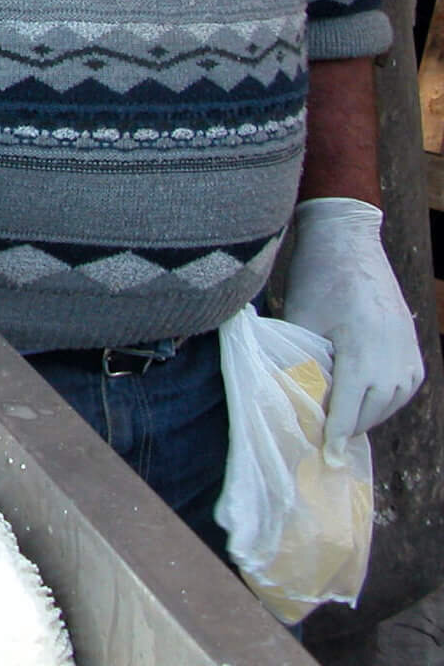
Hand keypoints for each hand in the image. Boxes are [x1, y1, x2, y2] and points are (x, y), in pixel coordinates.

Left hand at [283, 197, 426, 456]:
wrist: (350, 244)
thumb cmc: (317, 278)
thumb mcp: (300, 322)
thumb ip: (300, 363)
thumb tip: (293, 400)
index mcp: (363, 354)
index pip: (347, 411)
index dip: (334, 438)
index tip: (326, 462)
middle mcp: (394, 363)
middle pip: (367, 414)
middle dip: (342, 429)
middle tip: (316, 443)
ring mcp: (409, 361)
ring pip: (384, 408)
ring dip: (360, 417)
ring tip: (331, 425)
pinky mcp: (414, 357)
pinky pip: (397, 394)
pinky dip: (376, 403)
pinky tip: (354, 403)